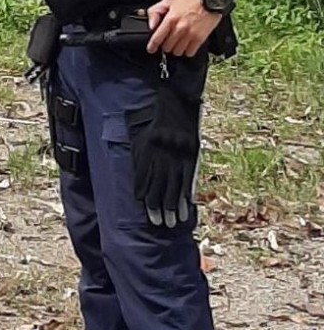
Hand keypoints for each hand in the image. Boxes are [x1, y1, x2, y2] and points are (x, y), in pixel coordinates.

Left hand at [127, 90, 200, 227]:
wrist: (176, 105)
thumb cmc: (154, 126)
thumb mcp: (140, 140)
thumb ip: (138, 162)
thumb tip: (137, 186)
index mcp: (146, 151)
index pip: (143, 180)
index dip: (144, 198)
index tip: (146, 212)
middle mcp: (161, 155)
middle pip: (159, 187)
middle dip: (158, 208)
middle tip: (159, 224)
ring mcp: (177, 156)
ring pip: (174, 186)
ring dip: (173, 206)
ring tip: (174, 222)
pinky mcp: (191, 155)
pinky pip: (189, 178)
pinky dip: (187, 193)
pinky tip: (187, 205)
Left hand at [146, 0, 220, 56]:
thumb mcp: (169, 1)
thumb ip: (155, 12)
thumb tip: (151, 25)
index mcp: (170, 19)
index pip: (157, 38)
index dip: (152, 46)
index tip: (151, 49)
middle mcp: (180, 28)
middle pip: (167, 47)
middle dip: (166, 45)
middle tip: (169, 40)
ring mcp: (190, 35)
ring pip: (177, 52)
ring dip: (176, 48)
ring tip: (178, 41)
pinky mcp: (200, 39)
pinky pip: (189, 53)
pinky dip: (187, 51)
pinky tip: (187, 44)